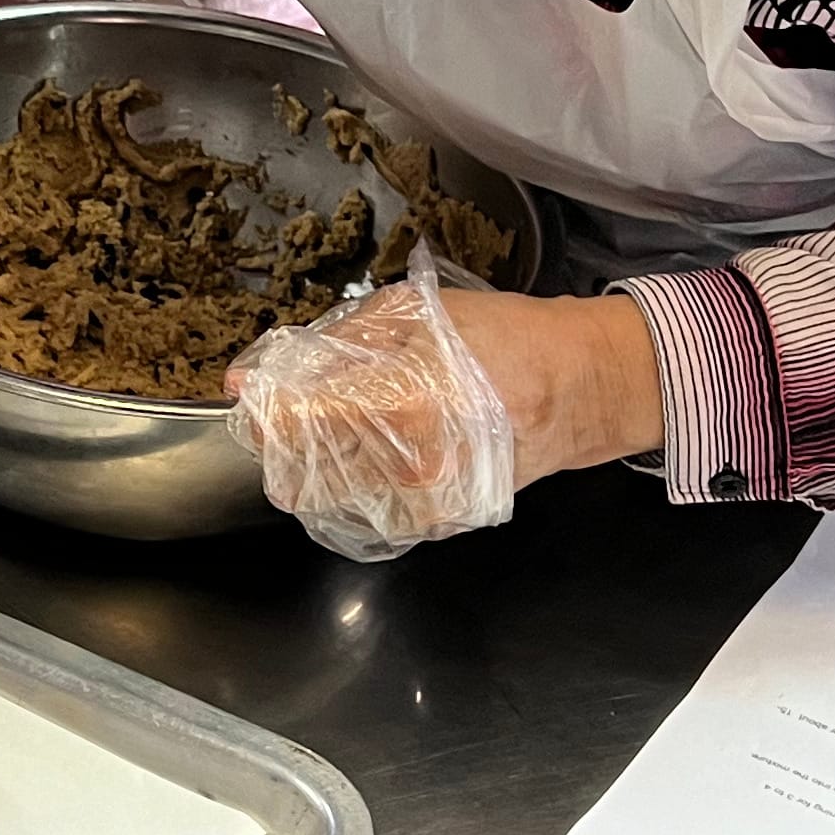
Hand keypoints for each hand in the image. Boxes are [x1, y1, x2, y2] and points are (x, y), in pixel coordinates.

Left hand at [225, 265, 662, 560]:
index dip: (264, 407)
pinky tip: (373, 453)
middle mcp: (410, 466)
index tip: (251, 391)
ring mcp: (427, 503)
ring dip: (318, 467)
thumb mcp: (418, 312)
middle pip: (303, 475)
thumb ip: (338, 340)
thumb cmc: (504, 339)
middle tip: (290, 413)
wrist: (583, 388)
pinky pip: (373, 515)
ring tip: (336, 429)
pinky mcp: (441, 522)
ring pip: (333, 502)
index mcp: (402, 404)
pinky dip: (357, 488)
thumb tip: (267, 369)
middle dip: (283, 444)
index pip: (298, 423)